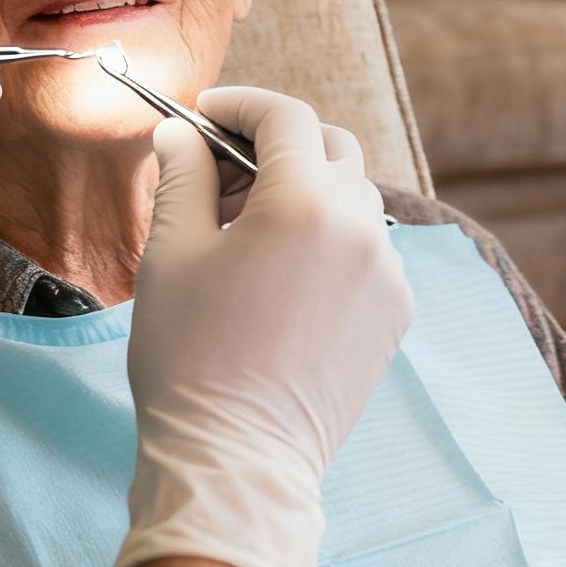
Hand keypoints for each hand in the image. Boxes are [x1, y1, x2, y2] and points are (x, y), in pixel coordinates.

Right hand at [109, 88, 412, 566]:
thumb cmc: (190, 358)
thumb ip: (181, 175)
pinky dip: (330, 239)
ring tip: (244, 228)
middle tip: (218, 171)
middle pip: (329, 147)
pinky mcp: (395, 316)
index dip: (239, 104)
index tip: (204, 113)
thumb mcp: (171, 253)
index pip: (284, 116)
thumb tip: (180, 132)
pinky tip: (280, 273)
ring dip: (305, 190)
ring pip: (353, 198)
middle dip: (275, 144)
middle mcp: (361, 228)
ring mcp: (387, 274)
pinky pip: (368, 250)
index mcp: (305, 202)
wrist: (235, 462)